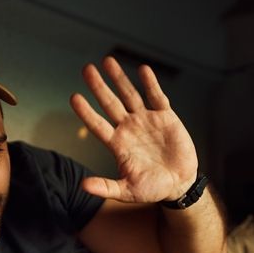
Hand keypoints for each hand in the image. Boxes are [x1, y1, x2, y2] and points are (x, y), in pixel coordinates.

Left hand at [69, 57, 197, 203]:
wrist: (179, 184)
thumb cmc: (152, 189)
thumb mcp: (127, 191)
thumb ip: (106, 187)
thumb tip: (83, 186)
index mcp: (118, 144)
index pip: (97, 124)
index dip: (86, 112)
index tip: (74, 97)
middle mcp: (129, 128)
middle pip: (110, 103)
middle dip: (99, 86)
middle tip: (86, 69)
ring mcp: (146, 120)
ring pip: (130, 95)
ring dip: (119, 79)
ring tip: (108, 61)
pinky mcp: (165, 117)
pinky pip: (156, 97)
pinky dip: (150, 84)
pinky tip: (142, 69)